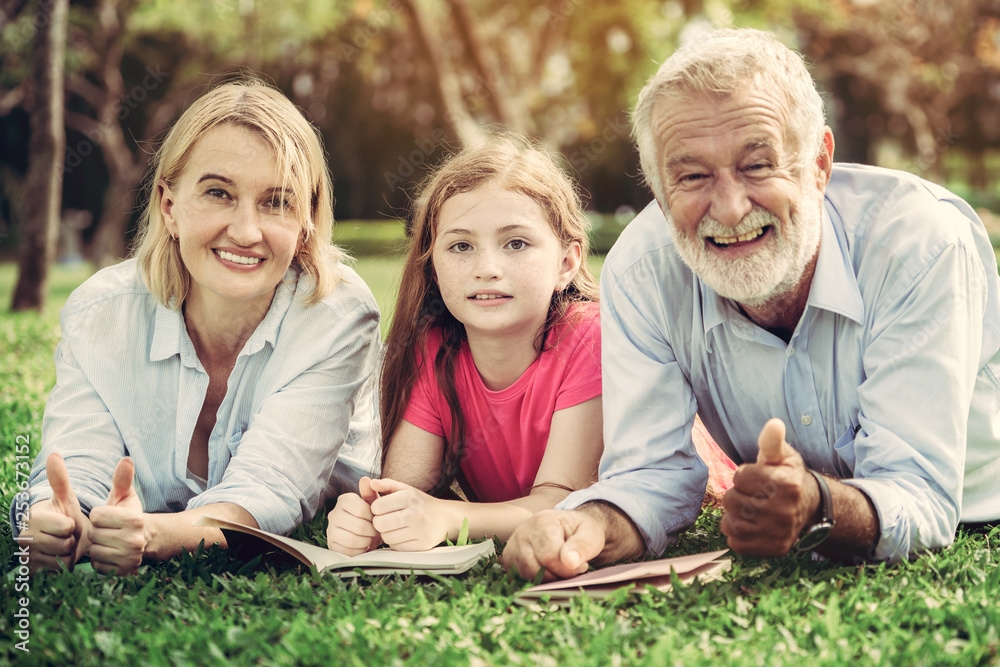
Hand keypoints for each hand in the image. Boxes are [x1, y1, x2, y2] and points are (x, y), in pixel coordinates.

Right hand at [23, 453, 90, 573]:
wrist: (59, 539)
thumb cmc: (65, 516)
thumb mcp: (66, 498)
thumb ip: (60, 479)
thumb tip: (53, 454)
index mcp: (34, 517)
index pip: (66, 528)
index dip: (73, 525)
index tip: (69, 521)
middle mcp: (24, 536)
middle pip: (65, 545)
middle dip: (71, 540)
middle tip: (67, 535)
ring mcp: (26, 555)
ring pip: (61, 559)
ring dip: (68, 553)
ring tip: (63, 545)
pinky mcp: (31, 570)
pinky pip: (57, 571)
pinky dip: (62, 566)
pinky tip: (58, 557)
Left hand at [88, 458, 145, 573]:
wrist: (145, 540)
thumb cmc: (128, 515)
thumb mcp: (125, 497)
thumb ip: (122, 479)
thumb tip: (126, 459)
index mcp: (135, 518)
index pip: (96, 515)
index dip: (98, 515)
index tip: (109, 517)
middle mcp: (135, 540)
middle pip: (94, 534)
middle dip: (97, 531)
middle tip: (109, 530)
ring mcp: (130, 558)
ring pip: (94, 551)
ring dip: (98, 547)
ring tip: (110, 542)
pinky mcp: (125, 572)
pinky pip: (98, 566)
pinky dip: (101, 561)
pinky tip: (110, 554)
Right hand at [326, 477, 381, 555]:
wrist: (365, 533)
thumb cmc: (370, 516)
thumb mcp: (373, 503)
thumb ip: (371, 492)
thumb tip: (365, 479)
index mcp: (344, 500)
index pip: (361, 509)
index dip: (373, 518)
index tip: (376, 519)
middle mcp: (334, 513)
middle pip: (358, 526)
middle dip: (372, 532)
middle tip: (375, 532)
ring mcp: (330, 530)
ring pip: (352, 540)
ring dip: (366, 542)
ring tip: (370, 539)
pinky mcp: (331, 545)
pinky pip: (347, 552)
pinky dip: (359, 551)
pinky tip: (362, 546)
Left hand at [367, 478, 454, 550]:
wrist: (445, 518)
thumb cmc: (420, 503)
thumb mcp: (405, 489)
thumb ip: (386, 484)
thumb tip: (369, 482)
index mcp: (410, 497)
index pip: (377, 507)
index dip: (376, 508)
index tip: (383, 508)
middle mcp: (416, 513)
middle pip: (380, 524)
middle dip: (379, 522)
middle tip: (386, 519)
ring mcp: (420, 531)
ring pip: (387, 537)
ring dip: (386, 533)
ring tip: (394, 527)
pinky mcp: (422, 545)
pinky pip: (396, 547)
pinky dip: (396, 542)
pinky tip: (402, 535)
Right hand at [501, 509, 604, 580]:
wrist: (567, 528)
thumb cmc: (579, 531)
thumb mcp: (590, 533)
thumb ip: (583, 545)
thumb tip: (570, 562)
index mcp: (542, 521)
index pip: (549, 555)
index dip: (567, 568)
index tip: (581, 565)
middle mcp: (522, 532)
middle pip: (536, 567)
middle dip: (558, 575)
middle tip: (573, 568)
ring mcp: (513, 546)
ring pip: (527, 576)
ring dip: (548, 580)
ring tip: (562, 569)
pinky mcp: (509, 560)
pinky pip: (520, 579)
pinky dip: (537, 582)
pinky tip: (550, 573)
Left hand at [720, 418, 818, 555]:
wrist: (809, 508)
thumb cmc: (788, 478)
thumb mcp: (783, 457)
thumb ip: (772, 442)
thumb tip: (774, 424)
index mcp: (787, 484)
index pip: (739, 477)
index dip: (744, 475)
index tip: (758, 478)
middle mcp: (785, 511)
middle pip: (731, 500)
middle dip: (738, 494)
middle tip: (754, 495)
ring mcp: (778, 533)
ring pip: (730, 522)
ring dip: (735, 514)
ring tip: (751, 509)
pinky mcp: (772, 549)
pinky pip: (735, 542)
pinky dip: (736, 533)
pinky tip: (750, 524)